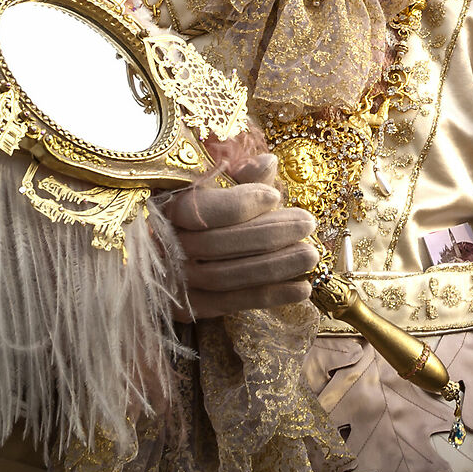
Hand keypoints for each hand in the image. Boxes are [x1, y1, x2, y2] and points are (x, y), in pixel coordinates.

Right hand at [163, 146, 317, 318]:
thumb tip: (267, 163)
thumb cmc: (196, 212)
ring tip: (311, 254)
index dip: (238, 203)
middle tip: (308, 223)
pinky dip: (268, 297)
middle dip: (267, 234)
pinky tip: (302, 289)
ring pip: (224, 276)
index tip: (275, 196)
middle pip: (217, 244)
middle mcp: (162, 248)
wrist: (166, 256)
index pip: (198, 210)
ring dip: (273, 267)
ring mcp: (173, 281)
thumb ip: (238, 178)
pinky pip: (230, 304)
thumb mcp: (212, 187)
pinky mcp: (189, 308)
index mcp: (163, 209)